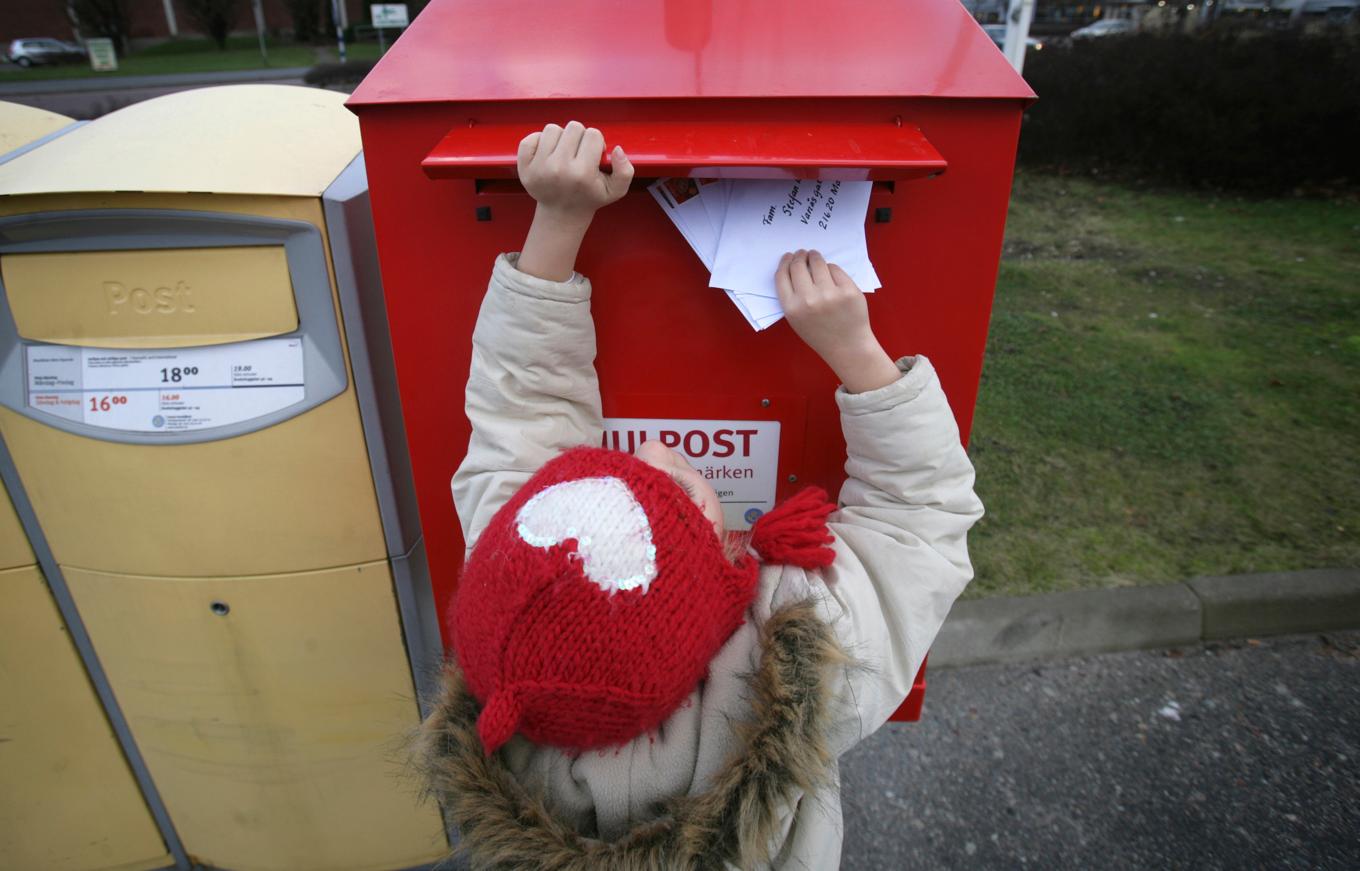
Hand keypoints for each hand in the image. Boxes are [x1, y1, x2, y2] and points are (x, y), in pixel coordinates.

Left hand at [517, 121, 633, 220]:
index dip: (596, 143)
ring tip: (563, 154)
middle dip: (579, 139)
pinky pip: (530, 138)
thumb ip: (625, 170)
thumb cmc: (589, 197)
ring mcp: (539, 167)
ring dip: (560, 139)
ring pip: (552, 129)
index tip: (593, 157)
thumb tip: (616, 149)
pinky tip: (547, 154)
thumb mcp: (616, 190)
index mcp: (582, 173)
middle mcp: (559, 169)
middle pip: (574, 127)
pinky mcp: (524, 167)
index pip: (593, 134)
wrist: (561, 214)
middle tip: (578, 155)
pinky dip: (538, 142)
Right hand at [775, 249, 900, 393]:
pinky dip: (831, 269)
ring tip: (815, 256)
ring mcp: (830, 294)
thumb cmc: (820, 333)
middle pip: (798, 265)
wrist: (847, 346)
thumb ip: (792, 297)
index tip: (788, 257)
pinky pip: (835, 269)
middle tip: (802, 253)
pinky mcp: (848, 290)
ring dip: (815, 256)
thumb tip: (792, 266)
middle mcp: (809, 300)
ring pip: (818, 263)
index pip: (782, 276)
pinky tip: (830, 273)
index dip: (784, 262)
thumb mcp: (796, 319)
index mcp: (792, 308)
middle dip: (799, 256)